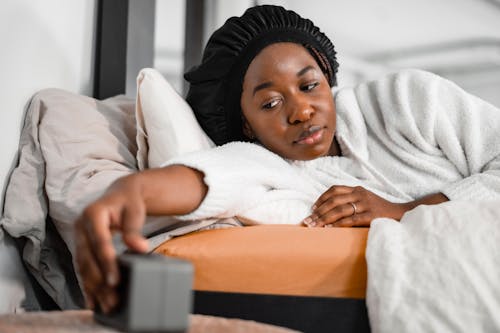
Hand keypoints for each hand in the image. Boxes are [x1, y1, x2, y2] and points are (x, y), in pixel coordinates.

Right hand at [74, 174, 148, 312]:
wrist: (120, 194)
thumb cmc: (129, 202)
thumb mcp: (135, 211)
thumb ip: (134, 229)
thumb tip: (140, 248)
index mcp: (93, 213)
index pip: (99, 241)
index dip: (106, 262)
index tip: (114, 280)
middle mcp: (80, 225)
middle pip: (88, 257)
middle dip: (99, 281)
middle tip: (111, 299)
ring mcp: (78, 237)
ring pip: (83, 266)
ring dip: (93, 287)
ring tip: (106, 303)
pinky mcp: (80, 246)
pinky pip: (82, 268)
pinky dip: (88, 284)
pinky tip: (93, 300)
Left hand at [301, 185, 406, 227]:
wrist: (403, 215)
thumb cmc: (381, 211)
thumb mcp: (366, 200)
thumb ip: (351, 201)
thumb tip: (329, 211)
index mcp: (358, 189)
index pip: (335, 189)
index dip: (322, 198)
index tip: (312, 208)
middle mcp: (361, 194)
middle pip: (334, 200)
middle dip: (319, 211)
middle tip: (308, 221)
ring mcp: (366, 204)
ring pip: (340, 209)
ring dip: (324, 218)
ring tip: (314, 226)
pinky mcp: (372, 216)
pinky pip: (351, 219)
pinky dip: (338, 224)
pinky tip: (329, 228)